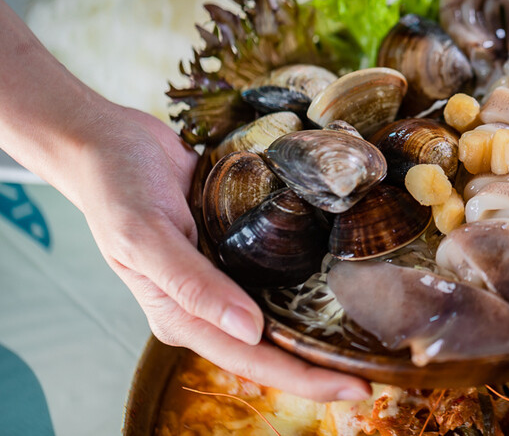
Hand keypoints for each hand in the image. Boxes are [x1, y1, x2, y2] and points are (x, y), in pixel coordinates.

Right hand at [75, 105, 371, 400]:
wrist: (110, 140)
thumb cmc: (117, 189)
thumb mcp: (144, 236)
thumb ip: (191, 285)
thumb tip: (249, 331)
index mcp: (181, 314)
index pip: (252, 360)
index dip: (304, 378)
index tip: (356, 388)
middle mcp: (206, 304)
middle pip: (273, 347)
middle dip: (321, 365)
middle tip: (379, 372)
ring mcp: (222, 276)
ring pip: (278, 316)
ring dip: (319, 331)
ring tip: (370, 339)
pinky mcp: (235, 246)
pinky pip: (275, 274)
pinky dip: (307, 286)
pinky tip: (340, 288)